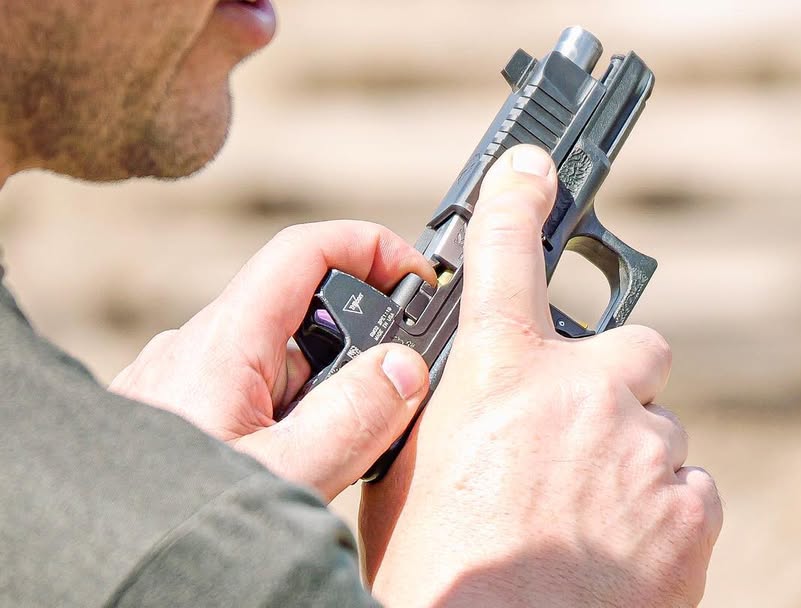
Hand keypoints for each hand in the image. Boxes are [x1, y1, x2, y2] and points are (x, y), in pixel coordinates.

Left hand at [110, 221, 435, 500]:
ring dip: (320, 400)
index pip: (304, 251)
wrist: (108, 559)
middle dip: (355, 354)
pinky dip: (287, 422)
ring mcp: (184, 383)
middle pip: (303, 317)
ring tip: (323, 463)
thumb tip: (404, 368)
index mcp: (223, 342)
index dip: (369, 247)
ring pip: (280, 365)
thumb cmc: (172, 519)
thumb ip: (352, 418)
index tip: (417, 279)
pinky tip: (288, 470)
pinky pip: (251, 397)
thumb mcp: (284, 475)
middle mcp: (198, 349)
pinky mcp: (180, 415)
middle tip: (381, 410)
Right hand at [360, 146, 722, 606]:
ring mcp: (646, 446)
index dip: (516, 201)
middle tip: (579, 437)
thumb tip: (463, 394)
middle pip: (632, 347)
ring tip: (586, 522)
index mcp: (500, 376)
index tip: (531, 171)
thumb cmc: (438, 575)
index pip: (505, 256)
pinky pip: (687, 489)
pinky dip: (661, 513)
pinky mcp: (691, 507)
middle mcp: (584, 393)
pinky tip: (618, 553)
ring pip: (656, 429)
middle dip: (612, 382)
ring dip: (629, 460)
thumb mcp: (407, 478)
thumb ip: (446, 413)